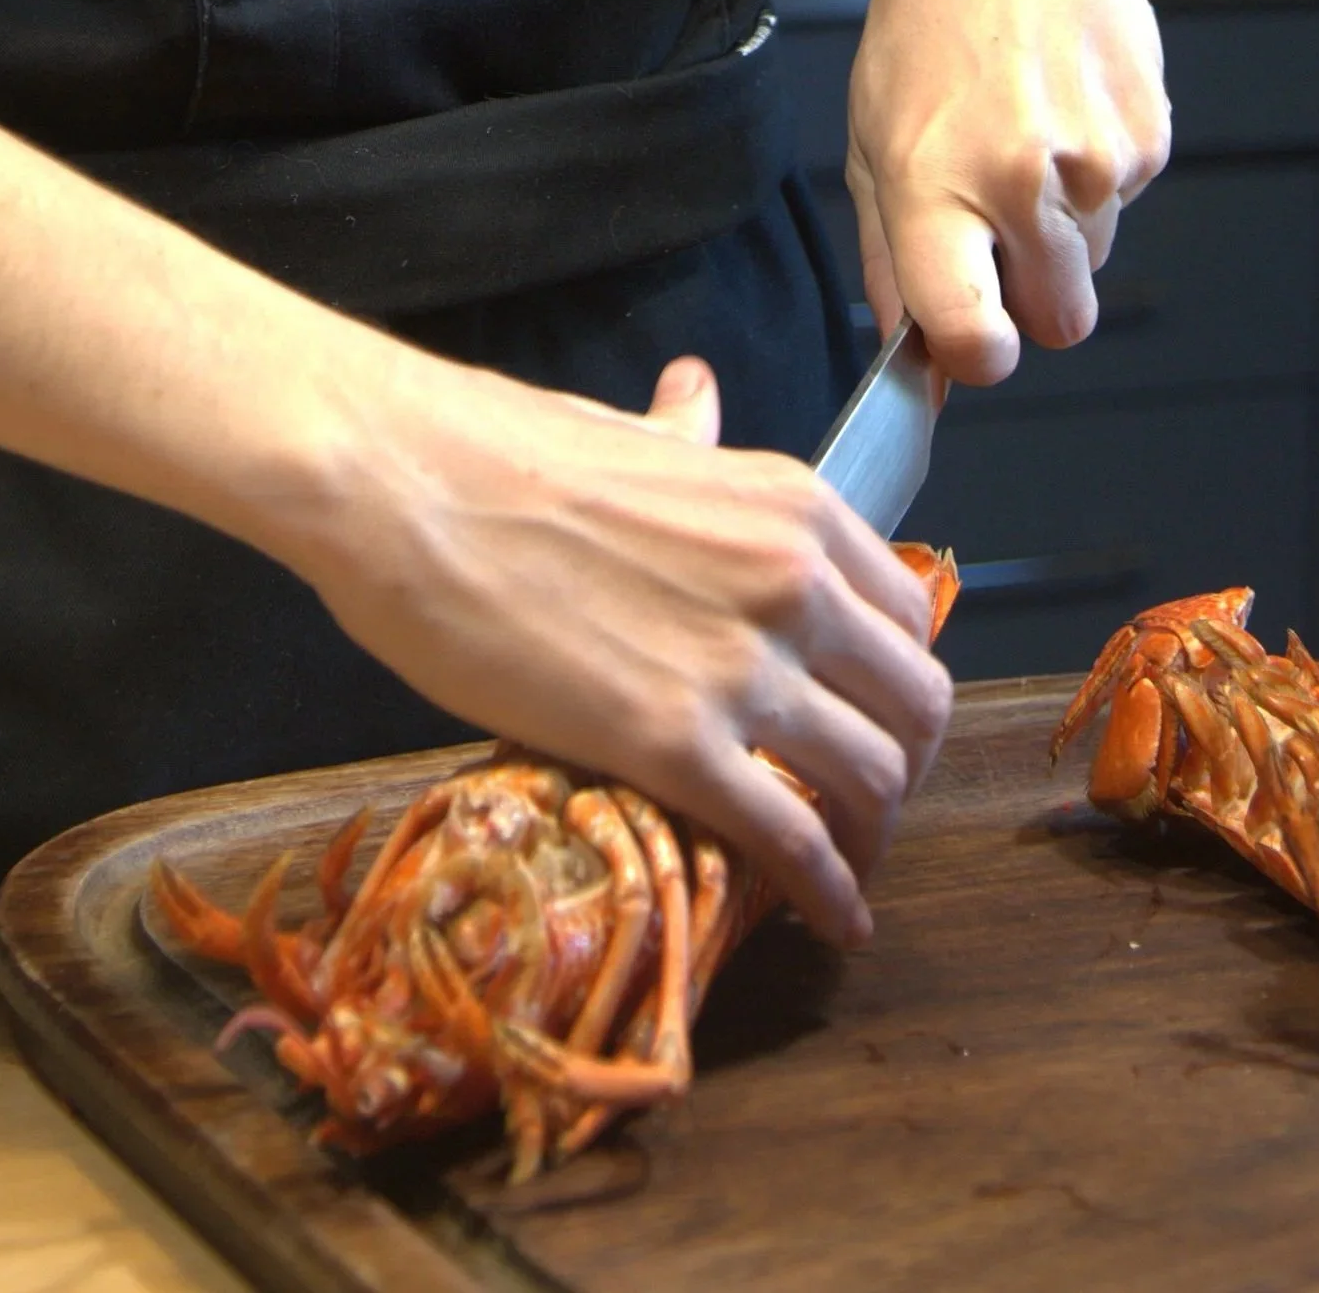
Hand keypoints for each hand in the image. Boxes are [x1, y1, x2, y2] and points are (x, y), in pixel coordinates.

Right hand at [282, 343, 952, 947]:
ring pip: (874, 778)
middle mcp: (794, 580)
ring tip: (846, 869)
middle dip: (902, 767)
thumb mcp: (628, 435)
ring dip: (872, 837)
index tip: (867, 719)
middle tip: (863, 806)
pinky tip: (830, 920)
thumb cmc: (498, 451)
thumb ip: (685, 437)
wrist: (405, 484)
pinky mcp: (675, 744)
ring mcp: (741, 664)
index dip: (895, 684)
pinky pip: (793, 840)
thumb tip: (693, 397)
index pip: (908, 614)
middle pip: (913, 703)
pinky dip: (829, 893)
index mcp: (790, 504)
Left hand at [844, 0, 1170, 385]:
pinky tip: (1062, 102)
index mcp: (931, 181)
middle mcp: (1019, 176)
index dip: (978, 357)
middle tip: (995, 212)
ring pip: (1095, 263)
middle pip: (1059, 323)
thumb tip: (922, 361)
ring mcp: (1096, 157)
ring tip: (1023, 129)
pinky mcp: (1151, 135)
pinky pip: (1127, 204)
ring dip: (1063, 225)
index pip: (974, 338)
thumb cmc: (933, 13)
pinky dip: (1098, 174)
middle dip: (1031, 293)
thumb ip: (891, 259)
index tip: (974, 338)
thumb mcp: (871, 133)